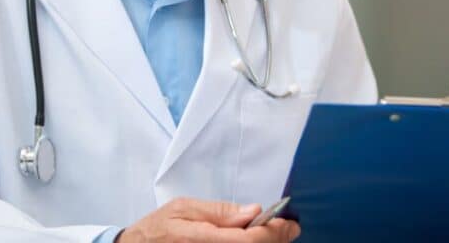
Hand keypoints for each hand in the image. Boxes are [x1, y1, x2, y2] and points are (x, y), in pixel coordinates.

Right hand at [116, 197, 300, 242]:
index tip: (288, 223)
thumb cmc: (158, 227)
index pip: (247, 241)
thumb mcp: (184, 208)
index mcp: (201, 239)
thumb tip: (253, 212)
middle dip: (276, 240)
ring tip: (277, 234)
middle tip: (290, 228)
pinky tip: (258, 241)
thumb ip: (219, 211)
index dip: (272, 233)